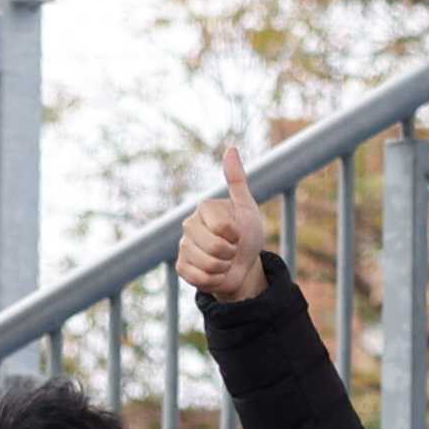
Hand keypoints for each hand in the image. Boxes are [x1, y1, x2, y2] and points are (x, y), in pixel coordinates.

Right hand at [176, 144, 268, 304]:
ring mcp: (183, 246)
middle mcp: (189, 224)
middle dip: (230, 254)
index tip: (238, 233)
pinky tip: (214, 273)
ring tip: (223, 261)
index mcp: (205, 207)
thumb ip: (237, 180)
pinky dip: (212, 280)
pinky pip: (198, 278)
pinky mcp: (181, 266)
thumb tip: (230, 148)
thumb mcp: (247, 207)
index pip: (222, 227)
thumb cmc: (247, 234)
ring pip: (206, 264)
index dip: (236, 235)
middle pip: (214, 247)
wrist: (243, 266)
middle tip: (231, 250)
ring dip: (222, 268)